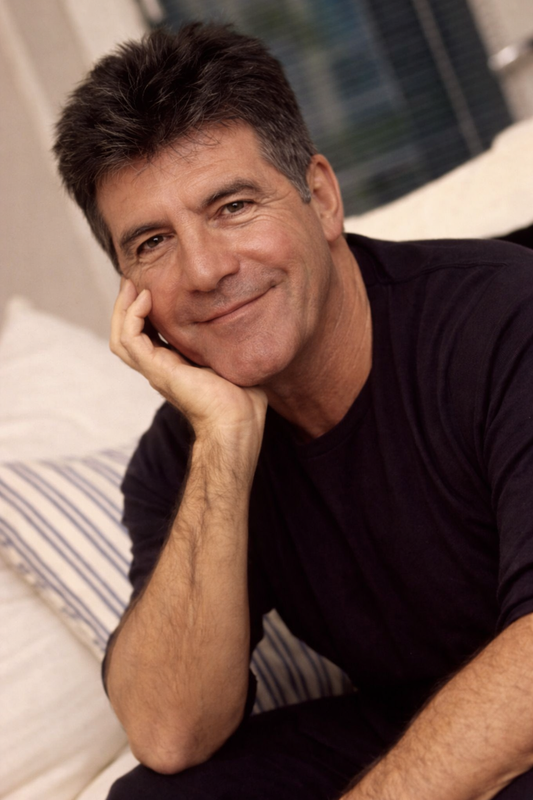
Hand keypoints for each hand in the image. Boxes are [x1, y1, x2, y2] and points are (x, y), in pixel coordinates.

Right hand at [110, 279, 266, 442]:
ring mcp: (155, 370)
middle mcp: (159, 368)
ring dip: (123, 308)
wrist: (238, 422)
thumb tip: (239, 317)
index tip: (151, 286)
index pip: (147, 336)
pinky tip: (146, 298)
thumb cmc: (242, 398)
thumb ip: (225, 341)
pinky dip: (132, 315)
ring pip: (121, 336)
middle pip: (127, 334)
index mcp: (174, 366)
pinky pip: (130, 338)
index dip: (145, 311)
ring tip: (132, 284)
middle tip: (132, 280)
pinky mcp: (157, 369)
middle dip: (127, 305)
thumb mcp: (229, 358)